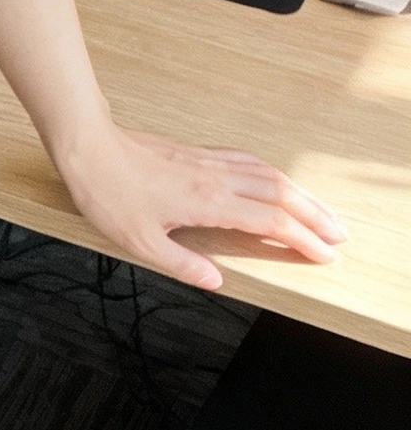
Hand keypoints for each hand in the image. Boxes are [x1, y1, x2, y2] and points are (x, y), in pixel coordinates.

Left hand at [55, 124, 346, 290]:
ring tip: (320, 211)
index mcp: (208, 202)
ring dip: (301, 193)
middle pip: (282, 194)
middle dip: (315, 215)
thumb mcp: (140, 241)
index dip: (301, 239)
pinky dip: (274, 174)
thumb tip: (216, 281)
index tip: (324, 255)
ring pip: (270, 174)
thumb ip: (182, 264)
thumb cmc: (109, 193)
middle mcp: (217, 178)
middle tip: (340, 234)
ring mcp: (210, 162)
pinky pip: (250, 162)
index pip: (270, 222)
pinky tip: (277, 181)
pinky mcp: (199, 153)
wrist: (89, 147)